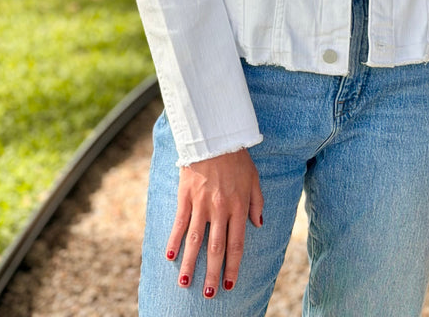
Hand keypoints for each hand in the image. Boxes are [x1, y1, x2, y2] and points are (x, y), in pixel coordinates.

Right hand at [166, 148, 263, 298]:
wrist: (214, 135)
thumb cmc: (237, 157)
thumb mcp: (254, 178)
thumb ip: (257, 203)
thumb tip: (258, 225)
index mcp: (238, 207)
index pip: (236, 245)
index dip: (233, 267)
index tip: (229, 284)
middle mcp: (220, 209)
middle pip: (215, 248)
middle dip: (212, 274)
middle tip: (208, 294)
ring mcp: (201, 203)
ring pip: (195, 240)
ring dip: (190, 264)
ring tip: (186, 283)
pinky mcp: (186, 196)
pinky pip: (180, 222)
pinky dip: (174, 240)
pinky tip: (170, 256)